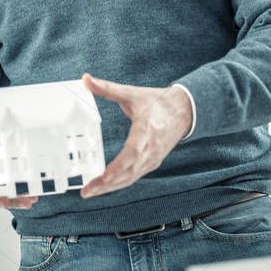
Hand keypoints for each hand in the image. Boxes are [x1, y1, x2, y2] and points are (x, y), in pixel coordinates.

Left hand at [79, 73, 192, 197]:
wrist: (185, 111)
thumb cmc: (158, 102)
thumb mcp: (132, 93)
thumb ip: (107, 88)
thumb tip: (85, 79)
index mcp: (146, 132)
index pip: (131, 154)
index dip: (117, 168)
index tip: (102, 177)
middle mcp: (150, 150)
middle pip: (128, 173)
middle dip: (106, 184)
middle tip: (86, 192)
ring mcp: (152, 159)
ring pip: (130, 178)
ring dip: (111, 187)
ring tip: (91, 192)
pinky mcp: (152, 162)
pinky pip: (134, 176)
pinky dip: (119, 183)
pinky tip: (105, 186)